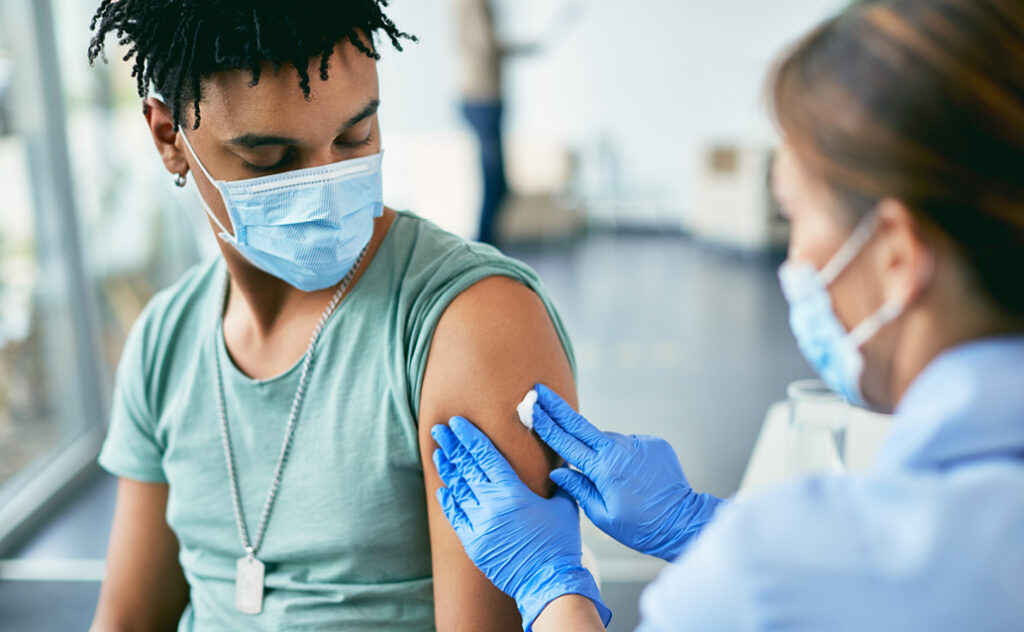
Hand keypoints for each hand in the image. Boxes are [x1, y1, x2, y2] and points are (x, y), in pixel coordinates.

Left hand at [431, 417, 611, 630]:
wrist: (548, 581)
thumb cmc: (560, 543)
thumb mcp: (564, 506)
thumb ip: (558, 483)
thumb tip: (559, 466)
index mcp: (513, 491)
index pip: (485, 455)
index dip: (470, 437)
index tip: (457, 423)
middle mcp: (492, 504)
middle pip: (466, 468)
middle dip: (452, 446)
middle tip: (439, 430)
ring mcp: (479, 524)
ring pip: (457, 490)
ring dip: (447, 469)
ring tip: (438, 453)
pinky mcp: (473, 542)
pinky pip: (455, 516)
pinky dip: (448, 501)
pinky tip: (443, 489)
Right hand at [532, 384, 724, 561]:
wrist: (682, 522)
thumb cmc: (639, 527)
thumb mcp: (602, 516)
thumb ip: (579, 489)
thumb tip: (559, 471)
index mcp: (604, 469)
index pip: (567, 443)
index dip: (547, 425)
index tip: (532, 408)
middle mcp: (620, 449)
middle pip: (580, 424)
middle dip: (557, 408)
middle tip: (539, 390)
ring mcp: (638, 443)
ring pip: (607, 440)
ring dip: (599, 449)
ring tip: (614, 478)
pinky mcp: (653, 443)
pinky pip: (629, 444)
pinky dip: (623, 455)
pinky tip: (633, 476)